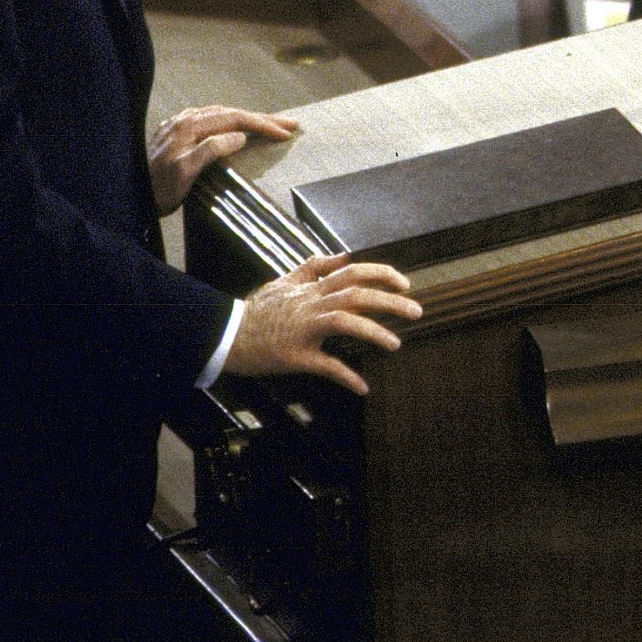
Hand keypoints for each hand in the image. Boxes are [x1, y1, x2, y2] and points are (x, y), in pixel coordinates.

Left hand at [147, 104, 296, 215]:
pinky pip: (209, 121)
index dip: (262, 124)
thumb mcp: (185, 172)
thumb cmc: (156, 190)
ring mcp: (179, 126)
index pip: (235, 118)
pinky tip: (232, 127)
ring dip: (247, 118)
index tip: (285, 133)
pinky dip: (229, 122)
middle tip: (290, 124)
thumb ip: (211, 149)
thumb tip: (239, 136)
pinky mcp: (175, 135)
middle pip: (231, 113)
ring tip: (268, 123)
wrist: (128, 196)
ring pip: (221, 115)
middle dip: (262, 118)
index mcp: (190, 126)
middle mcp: (185, 120)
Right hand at [225, 253, 421, 395]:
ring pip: (345, 322)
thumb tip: (343, 254)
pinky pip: (325, 365)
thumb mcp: (284, 280)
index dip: (381, 273)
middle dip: (390, 301)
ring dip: (374, 332)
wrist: (225, 335)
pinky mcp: (294, 356)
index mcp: (310, 288)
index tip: (404, 283)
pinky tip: (363, 387)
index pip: (352, 271)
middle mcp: (310, 303)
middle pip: (356, 294)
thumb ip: (314, 267)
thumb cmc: (256, 310)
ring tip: (396, 344)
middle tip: (416, 311)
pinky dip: (346, 376)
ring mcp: (303, 329)